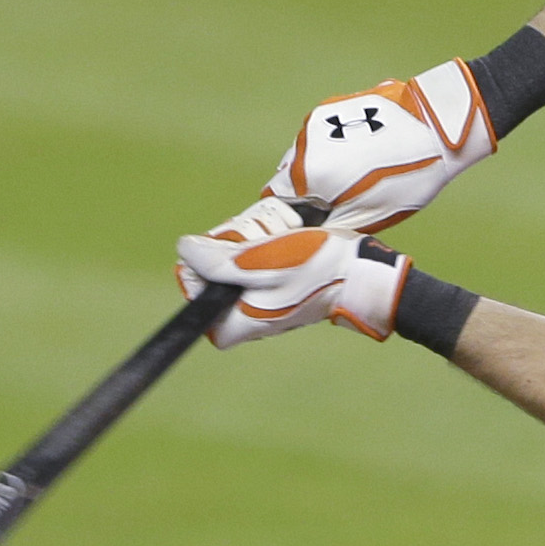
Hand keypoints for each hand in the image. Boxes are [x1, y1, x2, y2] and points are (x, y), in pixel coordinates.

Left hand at [176, 202, 407, 347]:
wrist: (360, 267)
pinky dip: (274, 226)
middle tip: (264, 242)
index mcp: (236, 319)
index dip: (204, 267)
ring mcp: (263, 284)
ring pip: (238, 242)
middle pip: (214, 260)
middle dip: (237, 238)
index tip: (227, 256)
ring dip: (260, 227)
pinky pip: (261, 237)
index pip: (194, 290)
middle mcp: (245, 305)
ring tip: (285, 234)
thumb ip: (215, 262)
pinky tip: (294, 229)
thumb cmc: (314, 270)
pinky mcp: (279, 265)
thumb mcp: (259, 264)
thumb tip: (185, 250)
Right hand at [274, 68, 496, 237]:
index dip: (293, 216)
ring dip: (323, 169)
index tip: (314, 223)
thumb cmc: (406, 179)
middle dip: (310, 193)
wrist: (437, 127)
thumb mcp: (368, 217)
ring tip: (360, 175)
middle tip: (342, 203)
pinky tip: (365, 153)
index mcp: (307, 174)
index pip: (276, 201)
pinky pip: (322, 135)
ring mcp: (317, 120)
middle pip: (290, 177)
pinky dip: (334, 148)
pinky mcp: (333, 105)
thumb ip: (328, 225)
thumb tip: (307, 233)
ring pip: (306, 155)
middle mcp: (303, 143)